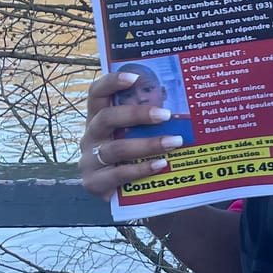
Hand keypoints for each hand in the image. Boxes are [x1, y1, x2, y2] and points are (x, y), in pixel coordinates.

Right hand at [78, 69, 183, 200]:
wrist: (126, 195)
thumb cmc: (134, 157)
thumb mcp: (136, 135)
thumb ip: (147, 121)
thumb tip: (183, 103)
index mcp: (98, 118)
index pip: (96, 94)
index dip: (111, 82)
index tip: (135, 77)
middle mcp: (90, 136)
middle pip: (106, 118)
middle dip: (136, 114)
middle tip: (165, 114)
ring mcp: (89, 160)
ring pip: (117, 148)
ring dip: (148, 144)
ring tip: (174, 142)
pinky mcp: (94, 183)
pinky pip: (119, 174)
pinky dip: (142, 169)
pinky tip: (162, 164)